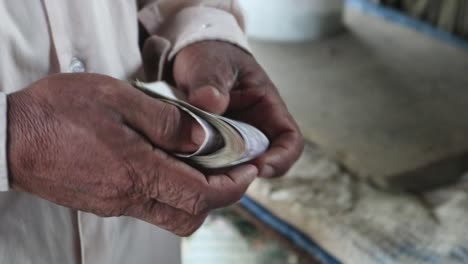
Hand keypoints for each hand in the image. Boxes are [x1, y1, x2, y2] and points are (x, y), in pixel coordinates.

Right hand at [7, 73, 256, 235]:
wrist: (8, 139)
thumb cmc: (58, 112)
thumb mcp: (119, 99)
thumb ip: (166, 121)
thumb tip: (202, 138)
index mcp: (136, 172)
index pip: (201, 196)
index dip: (233, 186)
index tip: (248, 169)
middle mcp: (128, 198)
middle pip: (191, 215)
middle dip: (220, 196)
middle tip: (230, 168)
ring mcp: (115, 204)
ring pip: (172, 215)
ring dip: (196, 196)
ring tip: (203, 165)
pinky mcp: (104, 202)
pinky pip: (149, 207)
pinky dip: (171, 192)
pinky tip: (167, 165)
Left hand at [173, 41, 303, 177]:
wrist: (188, 55)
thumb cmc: (209, 55)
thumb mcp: (210, 62)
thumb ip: (210, 81)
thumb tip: (210, 102)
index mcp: (266, 108)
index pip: (290, 141)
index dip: (281, 159)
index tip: (257, 166)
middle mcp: (253, 129)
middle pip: (259, 162)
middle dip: (240, 171)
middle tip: (216, 172)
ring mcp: (230, 141)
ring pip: (232, 169)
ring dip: (216, 172)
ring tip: (194, 164)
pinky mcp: (208, 148)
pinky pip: (208, 166)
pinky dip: (197, 167)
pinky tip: (181, 160)